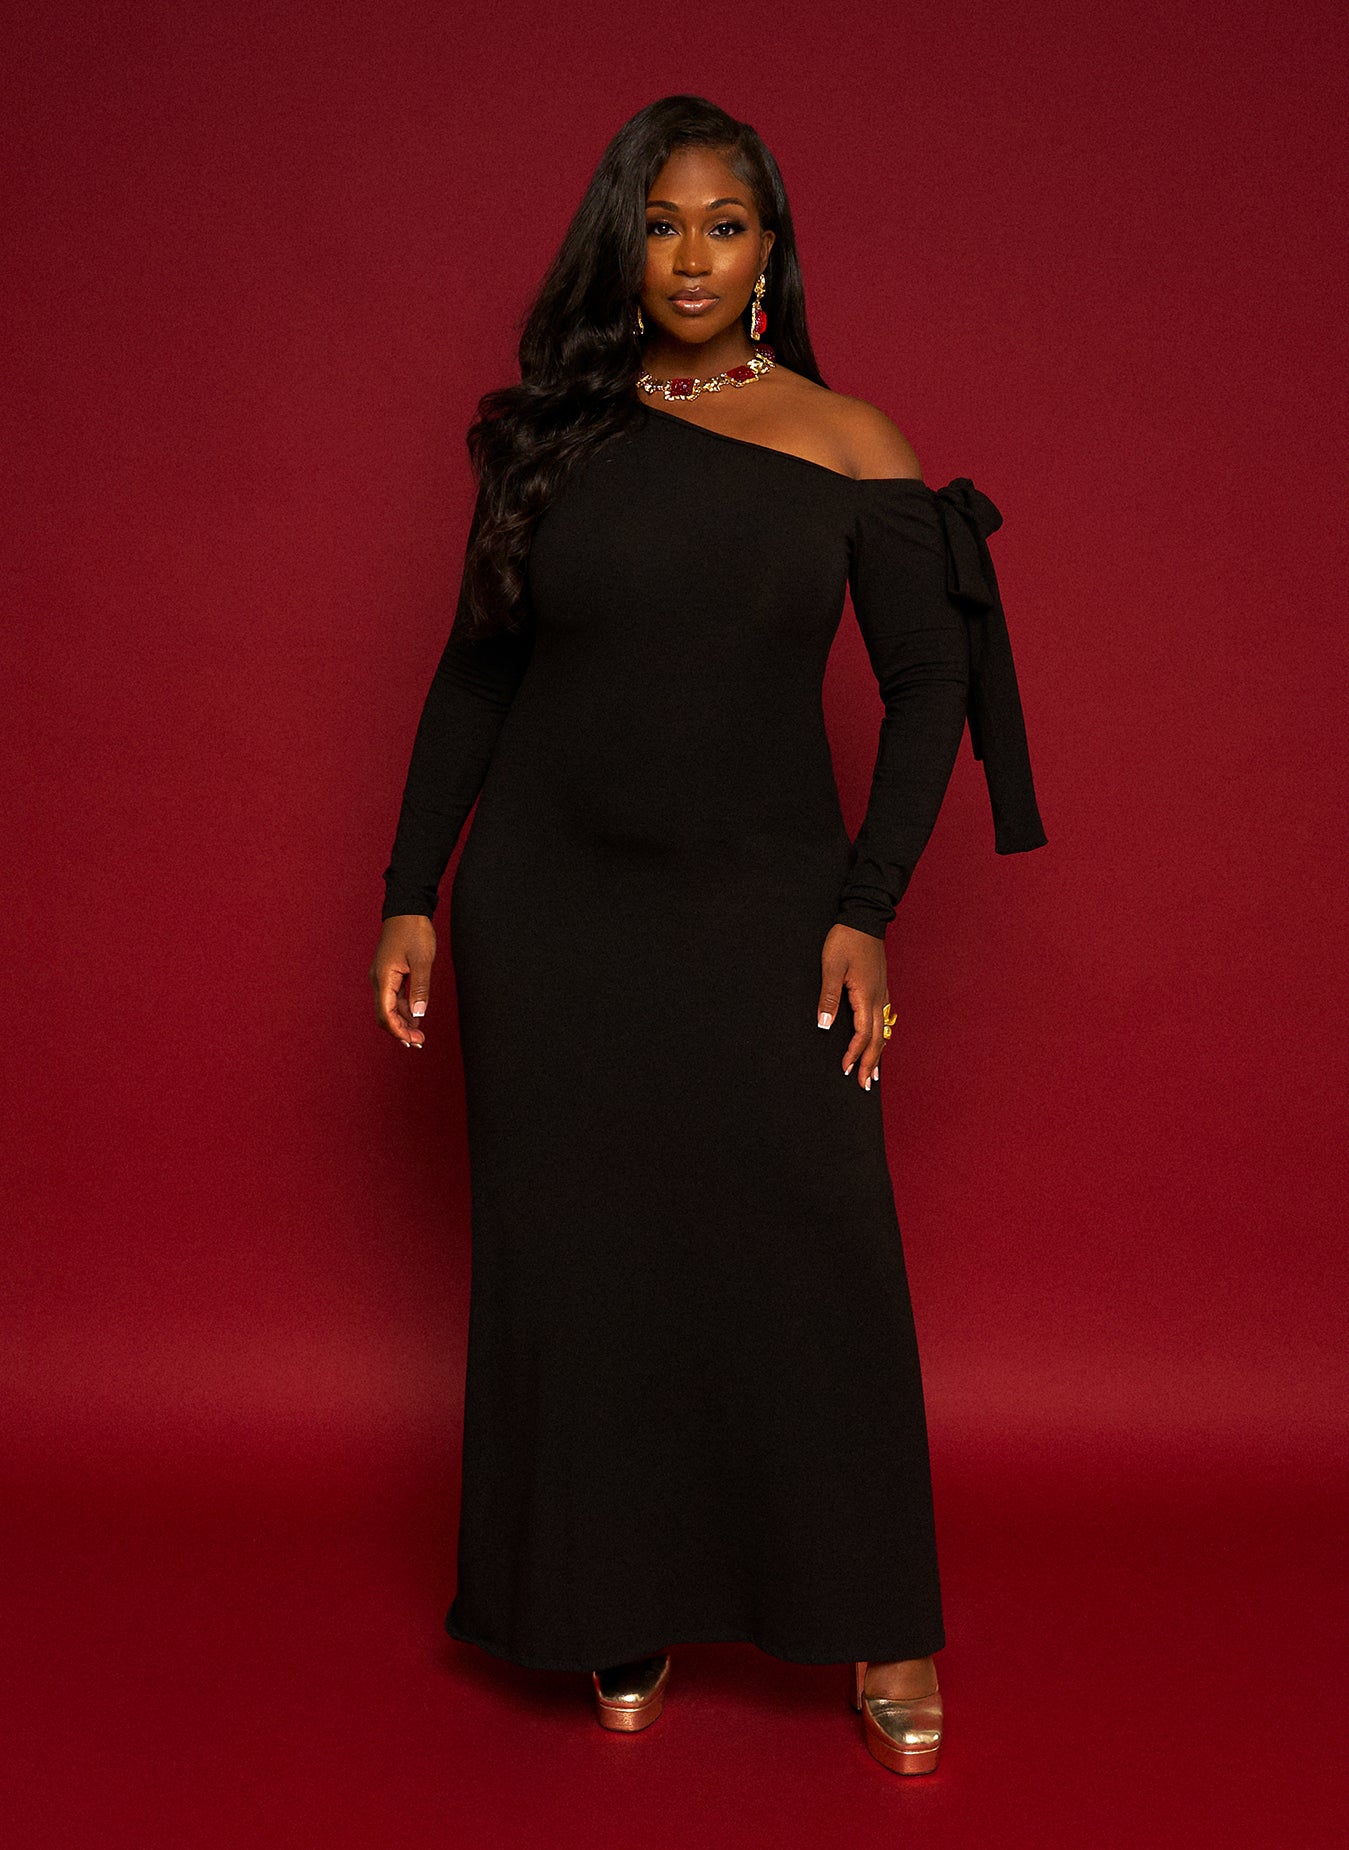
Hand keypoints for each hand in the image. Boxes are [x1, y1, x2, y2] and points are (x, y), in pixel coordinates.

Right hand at [371, 914, 435, 1047]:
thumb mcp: (422, 960)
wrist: (407, 909)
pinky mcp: (390, 973)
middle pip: (384, 1014)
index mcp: (383, 978)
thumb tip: (420, 1015)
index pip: (385, 1013)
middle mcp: (379, 979)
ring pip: (389, 1007)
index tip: (412, 1041)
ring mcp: (383, 976)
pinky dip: (404, 1009)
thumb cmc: (414, 931)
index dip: (398, 1031)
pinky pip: (394, 997)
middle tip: (418, 1042)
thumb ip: (420, 989)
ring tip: (419, 1034)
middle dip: (399, 1031)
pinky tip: (416, 1017)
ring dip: (402, 1022)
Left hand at [817, 923, 889, 1090]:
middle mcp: (879, 998)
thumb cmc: (846, 940)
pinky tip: (878, 1042)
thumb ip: (828, 996)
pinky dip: (880, 1037)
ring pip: (883, 1031)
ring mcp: (882, 993)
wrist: (864, 917)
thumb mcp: (831, 966)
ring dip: (878, 1053)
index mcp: (866, 996)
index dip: (854, 1055)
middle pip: (878, 1039)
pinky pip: (883, 1020)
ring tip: (874, 1072)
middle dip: (871, 1063)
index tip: (845, 1070)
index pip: (863, 1035)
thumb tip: (825, 1025)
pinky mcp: (880, 988)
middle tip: (865, 1085)